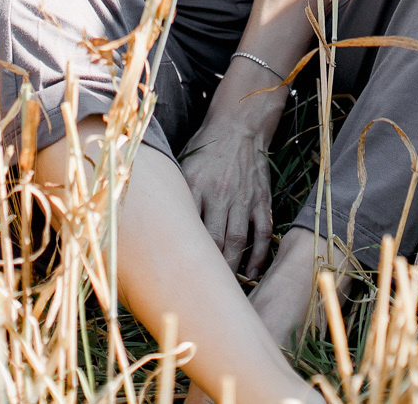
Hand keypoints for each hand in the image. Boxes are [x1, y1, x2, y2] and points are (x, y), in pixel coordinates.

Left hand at [179, 107, 276, 277]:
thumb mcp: (183, 164)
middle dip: (208, 270)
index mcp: (195, 185)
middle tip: (200, 291)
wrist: (239, 126)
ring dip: (232, 268)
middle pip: (213, 241)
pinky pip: (263, 233)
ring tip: (224, 287)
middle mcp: (220, 193)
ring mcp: (243, 197)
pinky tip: (252, 272)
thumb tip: (154, 222)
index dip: (182, 255)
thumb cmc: (205, 148)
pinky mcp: (261, 199)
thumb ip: (175, 192)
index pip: (187, 227)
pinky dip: (259, 256)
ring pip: (237, 241)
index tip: (176, 276)